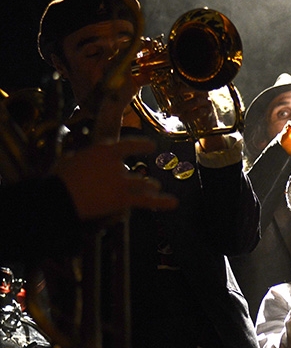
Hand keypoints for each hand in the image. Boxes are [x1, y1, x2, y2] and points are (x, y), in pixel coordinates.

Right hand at [54, 139, 178, 219]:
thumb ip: (79, 158)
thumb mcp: (68, 160)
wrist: (58, 197)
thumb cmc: (58, 178)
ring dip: (150, 186)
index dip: (142, 145)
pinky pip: (146, 201)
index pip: (128, 145)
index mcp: (103, 150)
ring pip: (143, 184)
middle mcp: (117, 163)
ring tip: (155, 187)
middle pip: (132, 169)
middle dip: (136, 176)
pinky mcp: (123, 198)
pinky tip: (174, 203)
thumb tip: (78, 159)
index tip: (152, 146)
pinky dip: (161, 202)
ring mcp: (121, 181)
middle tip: (143, 180)